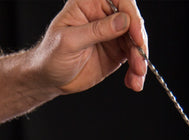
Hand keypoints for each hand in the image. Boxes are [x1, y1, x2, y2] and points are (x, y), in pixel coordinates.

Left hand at [32, 0, 147, 93]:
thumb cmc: (50, 55)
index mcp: (90, 3)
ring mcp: (113, 34)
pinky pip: (133, 59)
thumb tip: (123, 21)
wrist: (48, 78)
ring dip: (140, 61)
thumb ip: (96, 31)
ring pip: (136, 43)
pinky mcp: (116, 53)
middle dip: (139, 45)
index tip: (136, 37)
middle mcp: (105, 15)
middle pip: (133, 23)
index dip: (132, 17)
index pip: (120, 1)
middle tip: (139, 65)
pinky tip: (133, 82)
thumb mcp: (69, 42)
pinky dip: (135, 71)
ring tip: (137, 78)